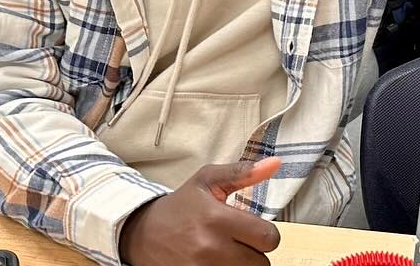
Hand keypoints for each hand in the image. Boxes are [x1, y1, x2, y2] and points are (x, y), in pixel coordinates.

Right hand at [119, 157, 281, 265]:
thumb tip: (276, 164)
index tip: (252, 230)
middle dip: (254, 252)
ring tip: (226, 253)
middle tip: (237, 242)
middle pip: (261, 263)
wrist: (143, 234)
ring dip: (242, 265)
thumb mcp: (208, 181)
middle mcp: (210, 248)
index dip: (265, 234)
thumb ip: (243, 173)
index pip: (268, 238)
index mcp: (217, 218)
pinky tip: (217, 262)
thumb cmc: (181, 206)